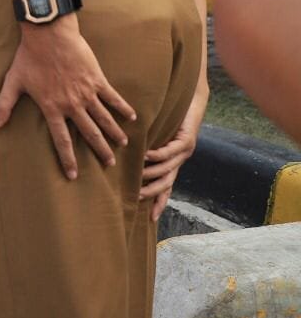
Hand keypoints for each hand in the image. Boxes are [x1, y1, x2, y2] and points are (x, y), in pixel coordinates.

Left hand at [0, 19, 136, 178]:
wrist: (48, 35)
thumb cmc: (28, 58)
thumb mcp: (13, 83)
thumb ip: (3, 106)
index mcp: (52, 108)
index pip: (61, 140)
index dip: (68, 158)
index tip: (74, 175)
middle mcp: (71, 104)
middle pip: (89, 133)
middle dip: (100, 150)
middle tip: (109, 164)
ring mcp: (86, 92)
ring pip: (104, 118)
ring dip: (113, 132)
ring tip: (122, 145)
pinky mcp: (96, 79)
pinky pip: (112, 97)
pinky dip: (122, 107)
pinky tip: (132, 117)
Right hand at [141, 91, 205, 219]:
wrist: (193, 100)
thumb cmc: (171, 116)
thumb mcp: (157, 136)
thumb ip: (145, 147)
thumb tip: (125, 154)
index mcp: (174, 162)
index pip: (166, 187)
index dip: (160, 202)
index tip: (150, 217)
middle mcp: (181, 160)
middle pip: (167, 183)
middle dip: (153, 192)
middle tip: (137, 196)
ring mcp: (185, 151)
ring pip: (168, 169)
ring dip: (152, 173)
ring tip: (137, 175)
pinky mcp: (187, 140)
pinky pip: (170, 151)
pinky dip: (157, 155)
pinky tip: (145, 155)